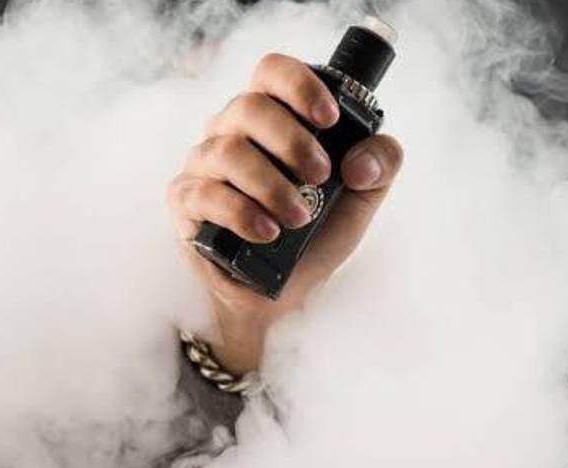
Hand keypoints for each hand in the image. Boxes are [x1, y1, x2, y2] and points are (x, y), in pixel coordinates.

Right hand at [168, 52, 403, 373]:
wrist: (279, 295)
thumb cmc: (314, 237)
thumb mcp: (360, 200)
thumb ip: (380, 166)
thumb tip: (360, 162)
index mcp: (272, 118)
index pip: (272, 71)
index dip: (300, 86)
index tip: (329, 119)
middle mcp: (231, 131)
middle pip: (249, 107)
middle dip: (292, 142)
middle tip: (321, 176)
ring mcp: (204, 164)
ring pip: (227, 152)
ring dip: (271, 185)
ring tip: (300, 218)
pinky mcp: (186, 202)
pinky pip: (204, 195)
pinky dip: (241, 214)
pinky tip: (268, 232)